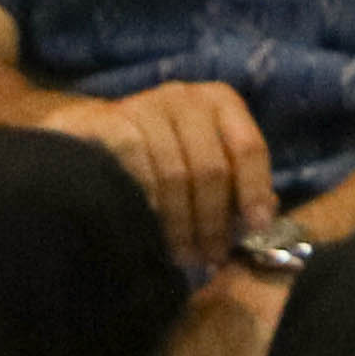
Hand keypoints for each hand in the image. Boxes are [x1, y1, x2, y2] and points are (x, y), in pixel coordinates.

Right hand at [44, 77, 275, 270]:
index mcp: (219, 102)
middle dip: (214, 221)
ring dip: (181, 225)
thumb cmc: (158, 151)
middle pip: (212, 168)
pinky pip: (138, 173)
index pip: (248, 147)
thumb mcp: (201, 156)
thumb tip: (265, 215)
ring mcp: (147, 107)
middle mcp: (186, 98)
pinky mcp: (111, 122)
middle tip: (210, 257)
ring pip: (175, 176)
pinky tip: (149, 232)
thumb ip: (235, 181)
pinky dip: (147, 208)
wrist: (89, 134)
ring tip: (183, 256)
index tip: (256, 228)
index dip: (255, 190)